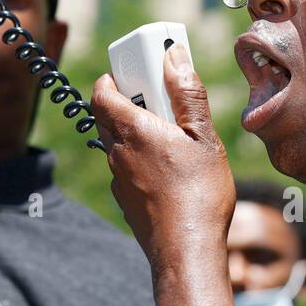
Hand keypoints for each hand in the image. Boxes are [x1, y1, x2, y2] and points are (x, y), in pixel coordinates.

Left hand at [90, 44, 234, 272]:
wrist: (186, 251)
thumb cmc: (199, 193)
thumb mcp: (203, 137)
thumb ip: (187, 93)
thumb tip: (173, 55)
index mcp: (133, 130)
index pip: (101, 91)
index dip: (113, 77)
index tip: (135, 72)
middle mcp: (117, 153)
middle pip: (106, 116)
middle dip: (126, 101)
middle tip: (159, 101)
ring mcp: (118, 180)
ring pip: (116, 144)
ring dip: (134, 133)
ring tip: (170, 139)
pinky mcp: (126, 201)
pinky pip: (126, 171)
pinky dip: (139, 161)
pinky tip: (170, 174)